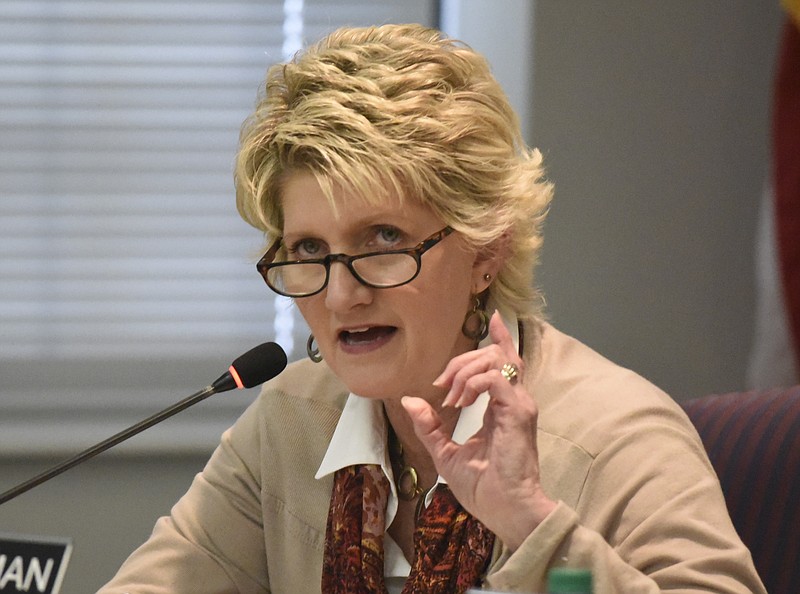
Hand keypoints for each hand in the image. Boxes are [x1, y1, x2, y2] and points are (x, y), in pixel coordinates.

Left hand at [402, 312, 555, 549]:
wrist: (504, 510)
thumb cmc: (483, 488)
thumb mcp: (446, 453)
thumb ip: (430, 426)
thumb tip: (410, 400)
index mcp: (503, 408)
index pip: (506, 362)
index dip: (499, 337)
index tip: (490, 316)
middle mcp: (515, 401)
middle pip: (495, 355)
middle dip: (461, 362)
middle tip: (440, 386)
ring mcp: (520, 404)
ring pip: (496, 360)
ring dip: (465, 371)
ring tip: (450, 397)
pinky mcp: (519, 411)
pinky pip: (495, 378)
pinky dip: (473, 383)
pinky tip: (460, 401)